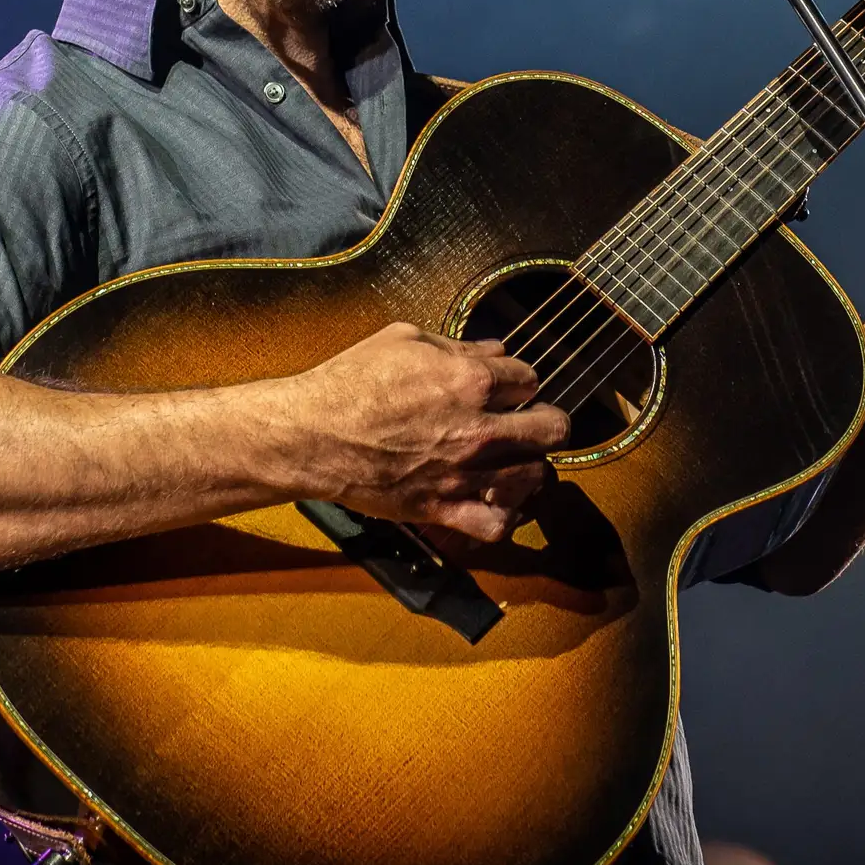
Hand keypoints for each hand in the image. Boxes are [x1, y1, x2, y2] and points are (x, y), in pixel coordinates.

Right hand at [274, 322, 567, 540]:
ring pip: (534, 476)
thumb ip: (457, 345)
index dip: (519, 383)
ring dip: (528, 466)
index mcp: (471, 380)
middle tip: (528, 423)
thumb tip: (494, 349)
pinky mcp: (442, 507)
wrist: (312, 434)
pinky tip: (495, 501)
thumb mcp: (403, 340)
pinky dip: (503, 516)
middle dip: (545, 422)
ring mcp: (463, 472)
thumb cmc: (350, 382)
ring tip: (512, 461)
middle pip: (553, 429)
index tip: (507, 389)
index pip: (530, 379)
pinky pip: (496, 524)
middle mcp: (478, 429)